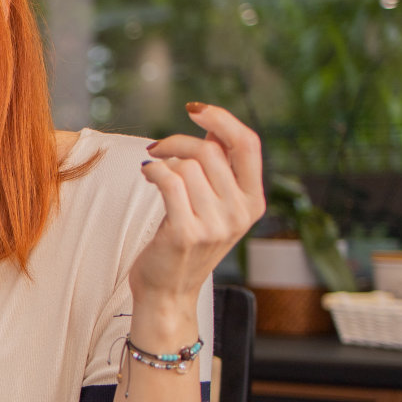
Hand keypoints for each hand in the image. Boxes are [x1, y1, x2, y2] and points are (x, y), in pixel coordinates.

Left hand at [132, 102, 265, 314]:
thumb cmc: (186, 243)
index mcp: (254, 202)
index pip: (249, 144)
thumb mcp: (214, 207)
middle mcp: (241, 213)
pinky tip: (147, 174)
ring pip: (187, 166)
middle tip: (157, 148)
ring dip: (163, 160)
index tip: (195, 109)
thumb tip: (211, 130)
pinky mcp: (187, 233)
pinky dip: (154, 171)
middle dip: (177, 141)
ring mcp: (216, 226)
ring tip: (153, 169)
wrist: (168, 292)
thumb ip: (219, 171)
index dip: (223, 119)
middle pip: (209, 151)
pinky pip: (169, 182)